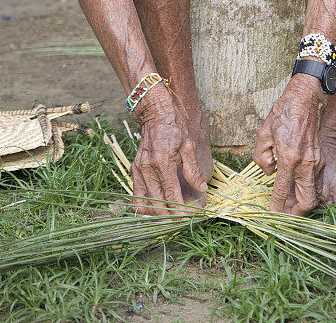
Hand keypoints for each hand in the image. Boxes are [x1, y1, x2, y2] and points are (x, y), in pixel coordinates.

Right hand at [130, 84, 209, 215]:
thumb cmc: (174, 127)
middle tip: (180, 223)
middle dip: (168, 217)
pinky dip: (144, 205)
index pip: (170, 196)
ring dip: (155, 214)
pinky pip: (136, 195)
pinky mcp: (134, 169)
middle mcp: (147, 168)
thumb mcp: (189, 145)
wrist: (155, 112)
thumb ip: (193, 169)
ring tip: (168, 218)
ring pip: (143, 203)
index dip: (179, 211)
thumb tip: (201, 189)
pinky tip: (155, 208)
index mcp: (162, 162)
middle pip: (156, 204)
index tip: (187, 220)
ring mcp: (138, 170)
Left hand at [253, 74, 326, 215]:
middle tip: (285, 215)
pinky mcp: (321, 158)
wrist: (307, 98)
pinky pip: (316, 182)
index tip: (271, 215)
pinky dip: (308, 190)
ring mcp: (317, 162)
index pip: (282, 191)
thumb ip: (261, 157)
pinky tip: (297, 187)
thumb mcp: (263, 133)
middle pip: (308, 202)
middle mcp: (306, 163)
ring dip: (303, 202)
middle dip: (297, 214)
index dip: (276, 207)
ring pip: (315, 193)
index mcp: (290, 158)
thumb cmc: (284, 113)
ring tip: (290, 204)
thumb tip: (269, 172)